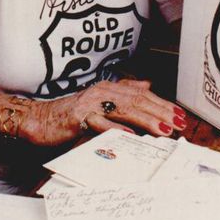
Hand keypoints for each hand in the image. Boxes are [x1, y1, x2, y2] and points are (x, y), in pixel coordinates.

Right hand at [21, 78, 185, 145]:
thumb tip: (147, 84)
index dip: (162, 104)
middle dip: (160, 112)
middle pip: (137, 101)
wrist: (39, 120)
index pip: (142, 95)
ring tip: (163, 129)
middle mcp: (101, 93)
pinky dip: (116, 129)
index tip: (180, 115)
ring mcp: (90, 104)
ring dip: (146, 120)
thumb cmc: (70, 115)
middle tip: (179, 123)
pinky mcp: (78, 118)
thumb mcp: (100, 102)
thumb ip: (123, 92)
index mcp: (109, 89)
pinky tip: (130, 135)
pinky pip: (99, 123)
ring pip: (123, 110)